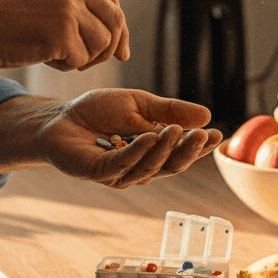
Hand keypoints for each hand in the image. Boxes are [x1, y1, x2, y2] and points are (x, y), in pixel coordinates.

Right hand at [0, 0, 129, 71]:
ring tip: (56, 58)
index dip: (118, 27)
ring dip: (84, 58)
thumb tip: (106, 32)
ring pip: (102, 42)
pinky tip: (44, 59)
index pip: (109, 0)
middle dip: (114, 46)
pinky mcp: (62, 31)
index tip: (120, 50)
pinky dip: (66, 66)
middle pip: (115, 19)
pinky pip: (80, 58)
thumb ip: (68, 5)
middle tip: (104, 62)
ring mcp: (68, 7)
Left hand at [33, 88, 222, 188]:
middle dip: (189, 152)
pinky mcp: (100, 173)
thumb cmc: (97, 112)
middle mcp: (140, 167)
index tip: (218, 134)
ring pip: (150, 167)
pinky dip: (138, 151)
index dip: (200, 146)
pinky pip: (123, 164)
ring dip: (165, 150)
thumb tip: (206, 115)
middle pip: (171, 166)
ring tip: (178, 131)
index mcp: (152, 151)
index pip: (181, 152)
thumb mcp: (139, 104)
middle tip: (203, 136)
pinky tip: (150, 136)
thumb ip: (170, 111)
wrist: (59, 116)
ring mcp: (121, 174)